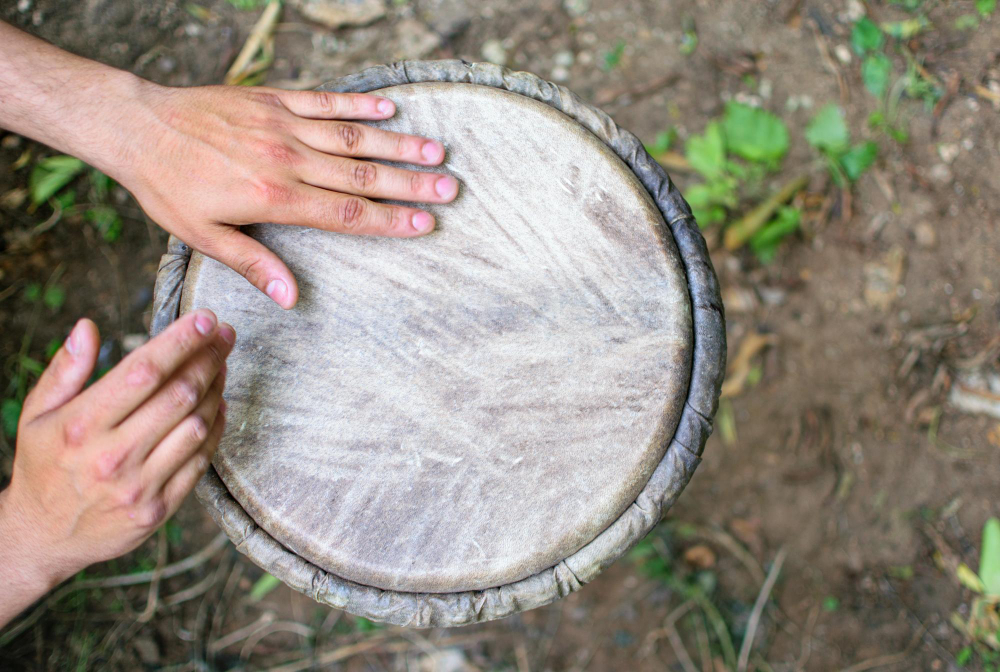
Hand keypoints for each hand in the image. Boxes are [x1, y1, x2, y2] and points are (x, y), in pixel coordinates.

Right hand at [0, 310, 232, 625]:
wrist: (40, 537)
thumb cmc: (43, 465)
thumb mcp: (37, 414)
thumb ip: (66, 369)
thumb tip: (87, 326)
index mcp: (81, 425)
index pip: (143, 371)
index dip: (181, 341)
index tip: (207, 319)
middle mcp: (112, 455)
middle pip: (179, 395)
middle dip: (208, 358)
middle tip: (225, 336)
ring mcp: (139, 485)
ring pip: (197, 426)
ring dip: (217, 390)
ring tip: (221, 366)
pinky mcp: (159, 509)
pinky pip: (201, 461)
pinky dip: (216, 429)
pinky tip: (219, 406)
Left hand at [114, 84, 457, 308]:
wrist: (137, 127)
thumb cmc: (168, 188)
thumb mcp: (203, 236)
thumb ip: (253, 264)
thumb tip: (292, 298)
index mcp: (273, 197)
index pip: (345, 213)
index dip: (389, 220)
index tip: (425, 224)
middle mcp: (286, 159)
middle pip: (360, 176)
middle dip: (409, 185)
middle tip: (450, 189)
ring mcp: (282, 125)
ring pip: (351, 138)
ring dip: (397, 144)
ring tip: (436, 151)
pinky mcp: (272, 100)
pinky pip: (324, 101)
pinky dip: (358, 106)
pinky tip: (389, 109)